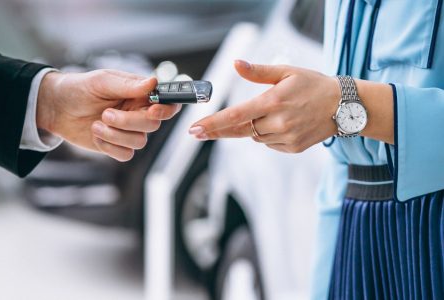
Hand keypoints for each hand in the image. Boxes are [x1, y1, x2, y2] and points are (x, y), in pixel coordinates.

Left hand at [37, 69, 180, 160]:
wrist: (56, 108)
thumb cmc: (80, 88)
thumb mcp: (103, 81)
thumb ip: (129, 85)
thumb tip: (153, 82)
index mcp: (140, 94)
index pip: (167, 104)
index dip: (166, 110)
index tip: (152, 111)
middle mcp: (138, 113)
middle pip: (153, 125)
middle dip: (129, 122)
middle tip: (106, 114)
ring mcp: (128, 131)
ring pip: (139, 142)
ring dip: (115, 135)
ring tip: (96, 124)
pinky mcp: (117, 146)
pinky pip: (126, 155)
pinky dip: (109, 147)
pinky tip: (96, 135)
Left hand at [188, 60, 339, 152]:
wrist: (345, 106)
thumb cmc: (314, 85)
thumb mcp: (287, 72)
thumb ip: (259, 71)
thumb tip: (235, 64)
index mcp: (273, 102)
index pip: (235, 116)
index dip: (213, 124)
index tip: (195, 130)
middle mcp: (278, 123)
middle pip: (241, 129)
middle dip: (225, 127)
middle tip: (201, 131)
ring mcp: (286, 138)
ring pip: (256, 136)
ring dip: (255, 127)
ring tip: (275, 114)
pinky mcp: (293, 148)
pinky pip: (269, 143)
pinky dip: (269, 135)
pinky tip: (283, 124)